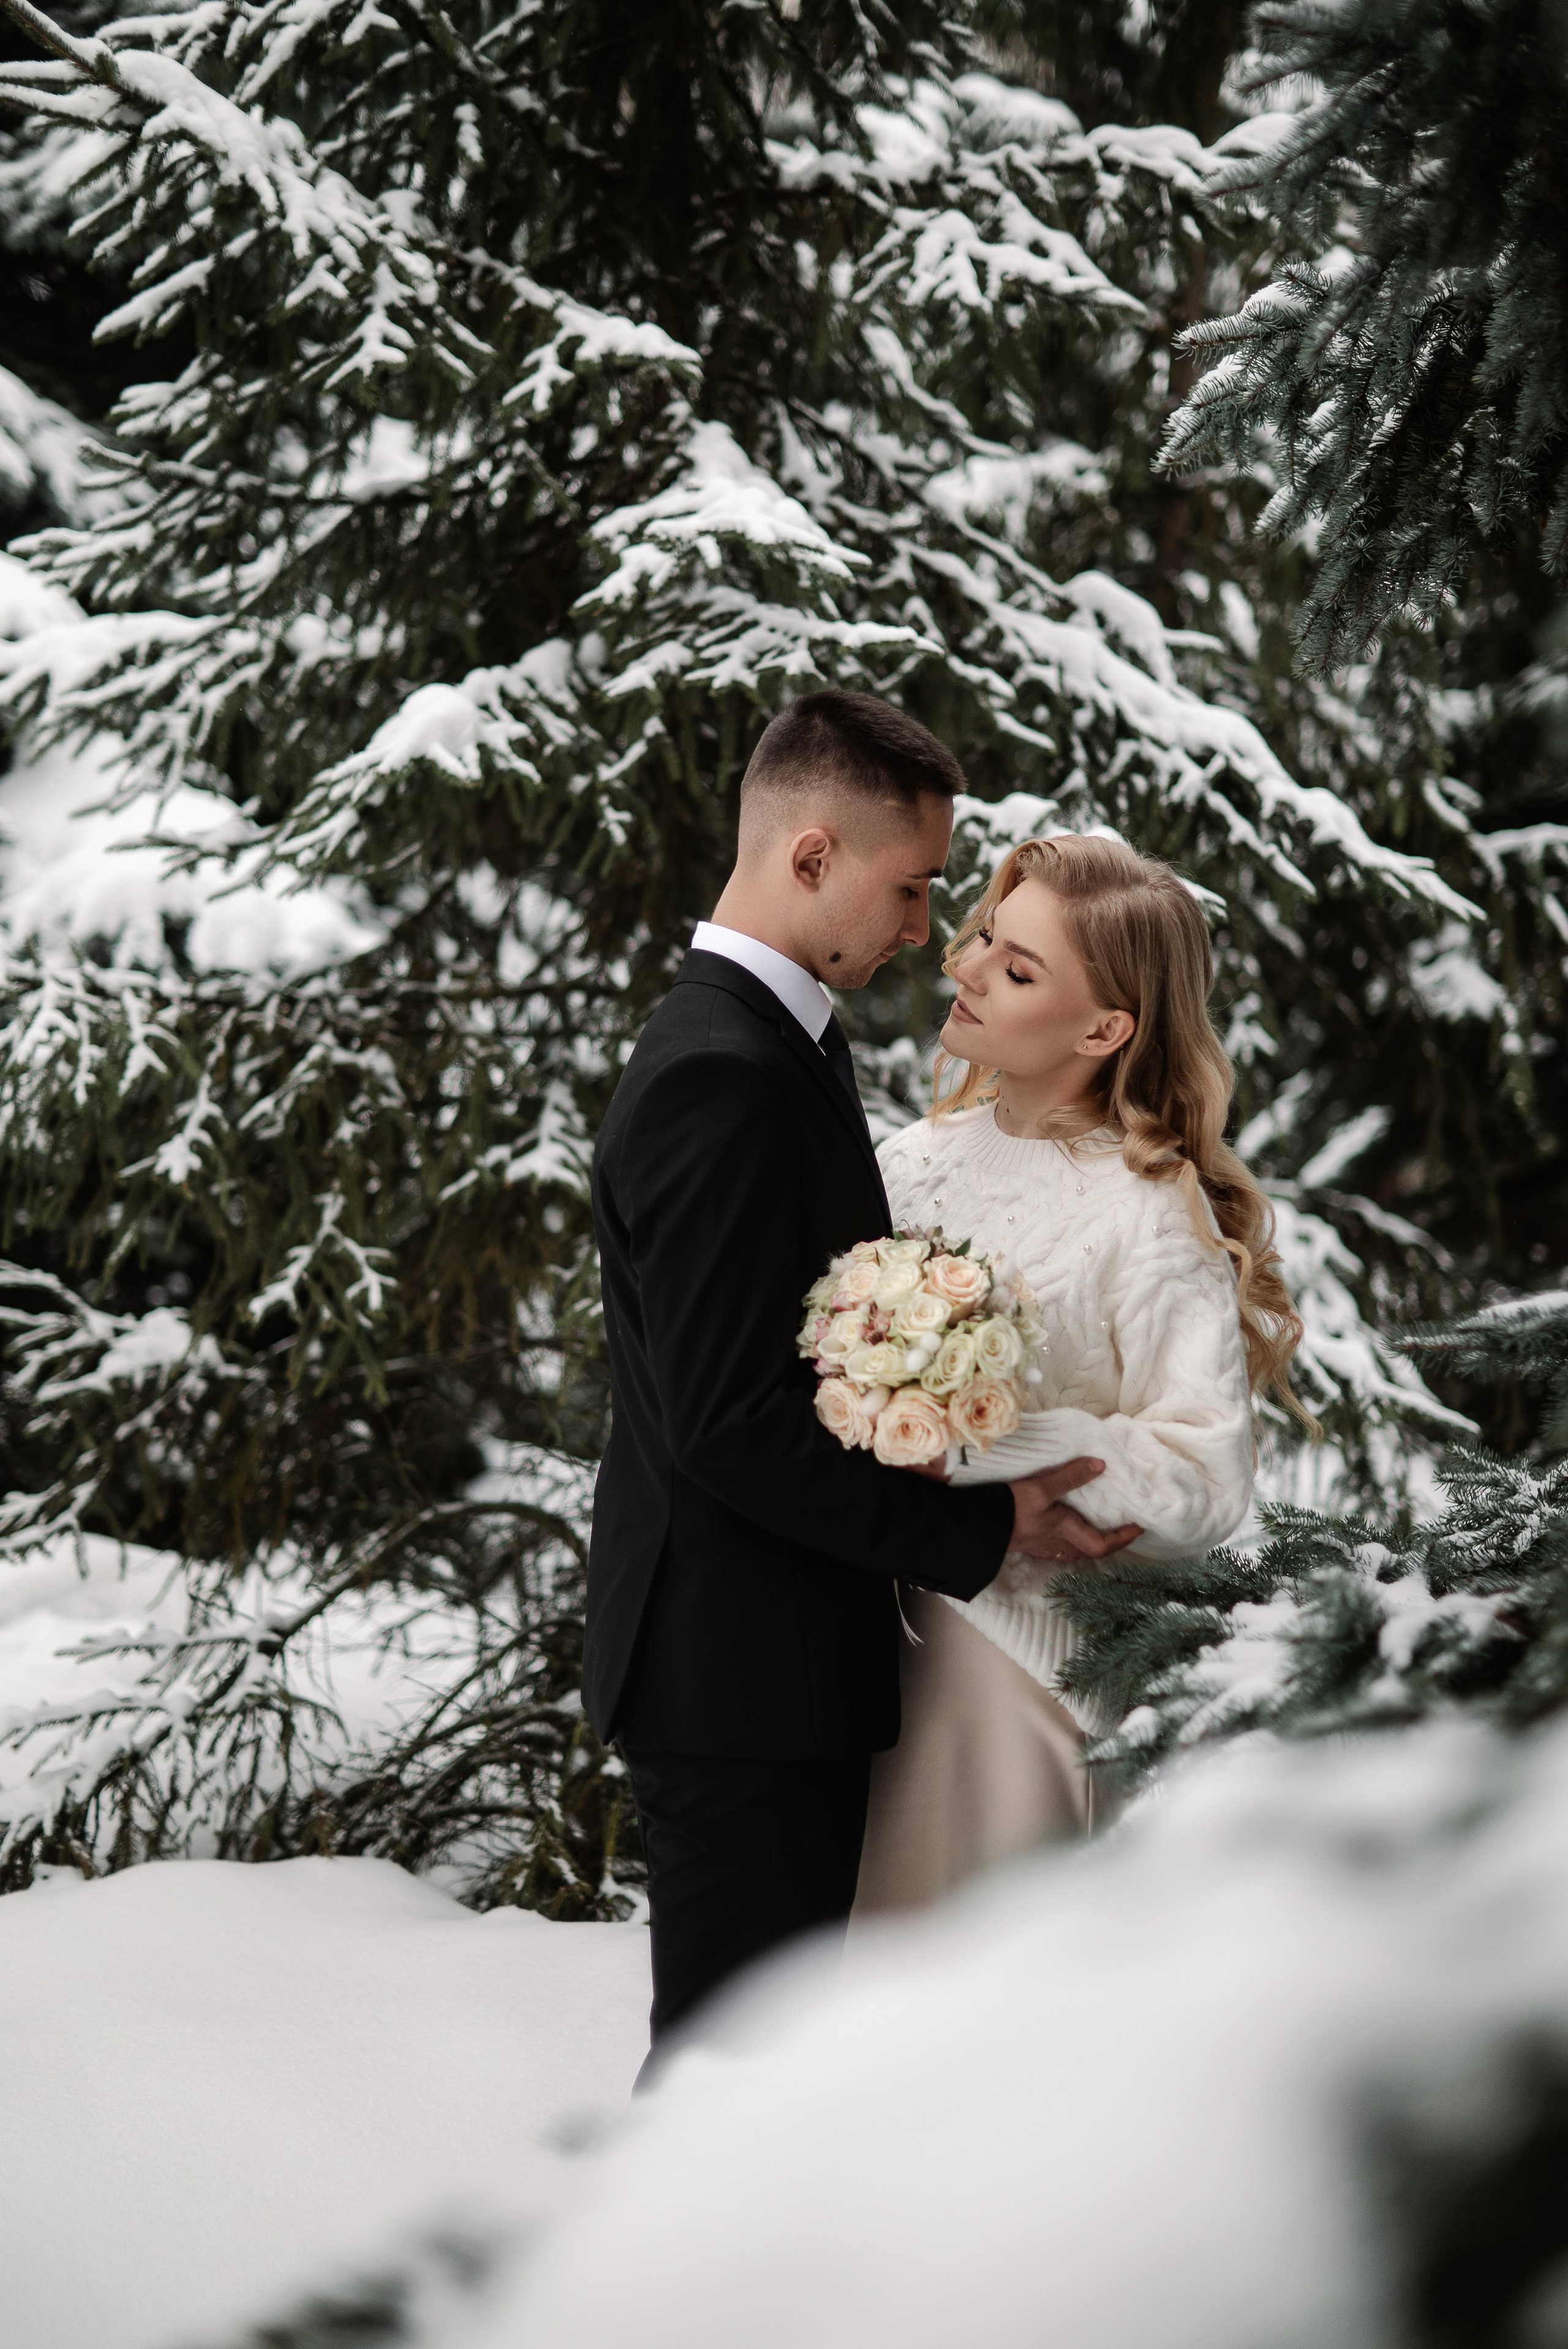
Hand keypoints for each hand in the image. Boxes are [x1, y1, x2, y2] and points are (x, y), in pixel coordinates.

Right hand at [1006, 1457, 1140, 1565]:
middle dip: (1108, 1542)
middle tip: (1120, 1527)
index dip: (1122, 1539)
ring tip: (1094, 1527)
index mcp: (1064, 1531)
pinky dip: (1067, 1540)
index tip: (1138, 1527)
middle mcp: (1056, 1544)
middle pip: (1089, 1551)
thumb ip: (1070, 1476)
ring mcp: (1040, 1546)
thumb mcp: (1041, 1488)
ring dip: (1087, 1542)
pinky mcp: (1027, 1544)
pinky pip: (1055, 1548)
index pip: (1102, 1545)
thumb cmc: (1009, 1508)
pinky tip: (1061, 1528)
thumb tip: (1101, 1465)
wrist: (976, 1526)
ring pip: (1072, 1551)